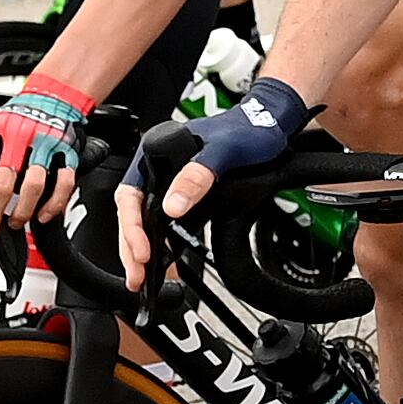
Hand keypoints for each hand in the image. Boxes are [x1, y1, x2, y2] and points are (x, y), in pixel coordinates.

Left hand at [0, 77, 90, 230]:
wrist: (54, 95)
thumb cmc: (18, 116)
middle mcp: (19, 137)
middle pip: (3, 184)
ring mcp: (45, 145)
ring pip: (33, 187)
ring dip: (22, 212)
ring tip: (14, 222)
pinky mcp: (67, 152)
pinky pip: (63, 184)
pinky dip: (53, 205)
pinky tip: (42, 215)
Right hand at [121, 76, 310, 287]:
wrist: (272, 127)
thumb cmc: (249, 129)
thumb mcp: (225, 151)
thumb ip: (198, 176)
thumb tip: (173, 206)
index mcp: (156, 150)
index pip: (130, 193)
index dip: (132, 226)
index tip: (142, 251)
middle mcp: (159, 166)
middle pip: (133, 211)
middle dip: (131, 246)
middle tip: (136, 276)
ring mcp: (172, 181)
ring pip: (146, 219)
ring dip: (141, 248)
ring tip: (141, 276)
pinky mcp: (188, 193)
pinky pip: (166, 221)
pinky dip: (161, 242)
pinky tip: (162, 260)